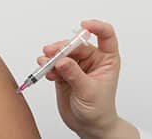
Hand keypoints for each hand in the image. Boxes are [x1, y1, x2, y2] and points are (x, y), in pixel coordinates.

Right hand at [39, 20, 137, 138]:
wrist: (88, 125)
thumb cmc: (99, 109)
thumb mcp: (89, 91)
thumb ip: (75, 74)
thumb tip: (62, 60)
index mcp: (107, 60)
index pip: (106, 36)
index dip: (96, 27)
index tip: (84, 25)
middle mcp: (92, 60)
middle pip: (77, 45)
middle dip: (63, 47)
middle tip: (51, 53)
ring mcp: (77, 66)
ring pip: (64, 53)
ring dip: (52, 56)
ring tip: (44, 62)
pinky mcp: (65, 74)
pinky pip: (54, 64)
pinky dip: (48, 66)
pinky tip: (46, 71)